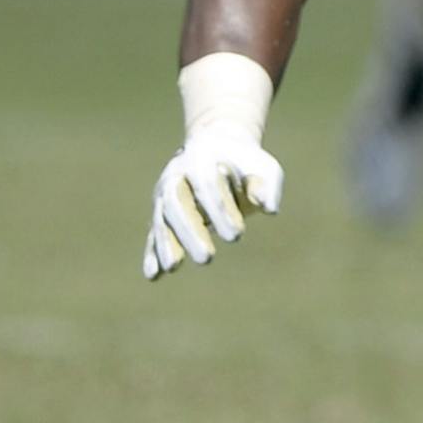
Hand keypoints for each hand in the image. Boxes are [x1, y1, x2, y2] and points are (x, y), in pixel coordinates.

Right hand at [142, 128, 283, 279]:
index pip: (208, 186)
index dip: (221, 211)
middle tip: (207, 258)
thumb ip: (266, 186)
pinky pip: (155, 233)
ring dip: (166, 244)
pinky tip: (153, 275)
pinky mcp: (161, 211)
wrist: (218, 147)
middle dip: (191, 232)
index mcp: (203, 161)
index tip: (238, 236)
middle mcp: (177, 177)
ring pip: (162, 219)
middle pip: (177, 204)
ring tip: (173, 267)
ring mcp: (164, 194)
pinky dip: (153, 253)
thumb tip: (270, 209)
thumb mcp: (264, 167)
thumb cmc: (247, 163)